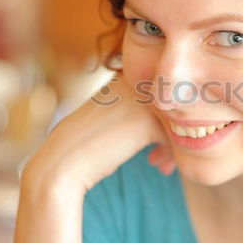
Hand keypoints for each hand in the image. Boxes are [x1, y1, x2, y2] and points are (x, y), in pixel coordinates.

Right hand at [23, 70, 168, 192]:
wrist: (63, 162)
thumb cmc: (87, 145)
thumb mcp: (114, 119)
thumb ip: (139, 113)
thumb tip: (179, 122)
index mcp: (125, 77)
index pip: (160, 97)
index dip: (163, 122)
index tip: (158, 145)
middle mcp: (134, 82)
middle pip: (170, 108)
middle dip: (170, 135)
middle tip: (163, 159)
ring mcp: (141, 98)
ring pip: (176, 122)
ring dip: (172, 145)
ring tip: (162, 164)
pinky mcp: (147, 119)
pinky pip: (175, 137)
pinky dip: (169, 154)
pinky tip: (156, 165)